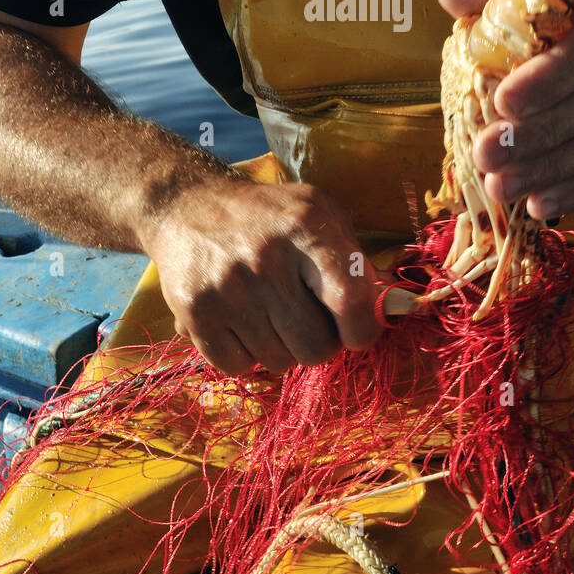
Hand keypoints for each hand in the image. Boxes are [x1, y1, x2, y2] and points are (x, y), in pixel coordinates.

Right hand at [140, 179, 380, 374]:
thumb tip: (388, 308)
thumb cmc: (267, 214)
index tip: (355, 331)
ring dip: (280, 347)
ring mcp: (228, 288)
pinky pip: (238, 368)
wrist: (185, 205)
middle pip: (316, 347)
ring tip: (267, 312)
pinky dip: (244, 355)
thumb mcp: (318, 212)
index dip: (362, 330)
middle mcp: (266, 258)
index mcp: (306, 227)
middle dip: (318, 342)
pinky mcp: (194, 312)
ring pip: (278, 362)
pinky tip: (240, 323)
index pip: (350, 301)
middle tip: (305, 318)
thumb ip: (355, 257)